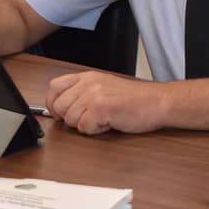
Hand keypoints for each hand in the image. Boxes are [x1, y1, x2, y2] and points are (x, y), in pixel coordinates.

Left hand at [46, 71, 166, 134]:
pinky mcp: (100, 108)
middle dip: (70, 118)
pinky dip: (95, 130)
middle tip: (88, 119)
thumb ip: (82, 93)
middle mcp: (87, 83)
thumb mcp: (103, 87)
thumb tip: (60, 107)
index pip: (54, 87)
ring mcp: (93, 95)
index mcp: (86, 77)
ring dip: (84, 125)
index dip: (52, 103)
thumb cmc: (133, 99)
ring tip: (102, 119)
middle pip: (59, 106)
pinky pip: (84, 127)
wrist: (156, 102)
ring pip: (70, 119)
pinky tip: (108, 123)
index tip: (59, 113)